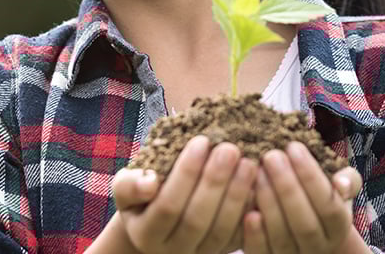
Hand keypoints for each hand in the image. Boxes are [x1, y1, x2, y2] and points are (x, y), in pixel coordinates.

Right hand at [112, 135, 257, 253]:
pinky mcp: (223, 251)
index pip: (167, 206)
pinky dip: (251, 209)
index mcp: (145, 234)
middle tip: (229, 148)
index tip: (201, 141)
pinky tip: (258, 182)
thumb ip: (131, 184)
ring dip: (237, 194)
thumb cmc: (142, 194)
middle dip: (214, 182)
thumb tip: (150, 182)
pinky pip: (241, 236)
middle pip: (196, 220)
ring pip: (221, 230)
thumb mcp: (126, 185)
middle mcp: (172, 252)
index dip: (185, 174)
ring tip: (247, 161)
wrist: (159, 218)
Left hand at [242, 141, 363, 253]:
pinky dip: (255, 235)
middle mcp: (318, 248)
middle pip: (305, 223)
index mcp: (338, 227)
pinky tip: (248, 211)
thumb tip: (340, 182)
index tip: (293, 146)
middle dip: (287, 186)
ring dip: (268, 203)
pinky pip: (262, 252)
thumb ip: (346, 180)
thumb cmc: (315, 196)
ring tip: (256, 171)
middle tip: (271, 155)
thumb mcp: (337, 187)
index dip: (311, 176)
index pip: (329, 205)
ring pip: (282, 237)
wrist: (298, 229)